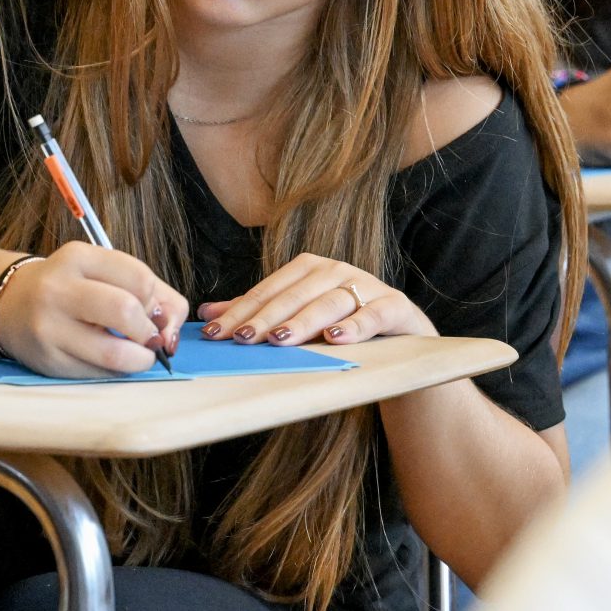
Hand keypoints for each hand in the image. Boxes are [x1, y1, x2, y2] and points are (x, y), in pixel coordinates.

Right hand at [0, 242, 190, 378]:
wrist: (9, 305)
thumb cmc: (70, 287)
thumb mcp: (102, 272)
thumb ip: (148, 290)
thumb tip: (173, 326)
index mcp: (78, 257)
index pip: (139, 278)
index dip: (157, 301)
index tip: (154, 312)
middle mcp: (59, 289)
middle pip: (125, 310)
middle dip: (149, 332)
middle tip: (151, 339)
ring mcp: (50, 327)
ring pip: (113, 352)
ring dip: (140, 359)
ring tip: (142, 356)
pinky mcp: (49, 361)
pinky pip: (97, 373)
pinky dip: (117, 371)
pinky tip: (114, 363)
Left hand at [198, 253, 435, 348]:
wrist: (402, 342)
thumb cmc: (342, 328)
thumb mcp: (299, 322)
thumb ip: (258, 316)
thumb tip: (208, 315)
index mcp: (309, 269)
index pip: (268, 291)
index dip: (240, 312)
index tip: (215, 334)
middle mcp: (336, 271)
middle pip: (294, 296)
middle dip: (265, 319)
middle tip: (241, 339)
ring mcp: (366, 286)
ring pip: (329, 303)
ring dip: (304, 321)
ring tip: (281, 339)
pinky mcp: (394, 306)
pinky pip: (373, 314)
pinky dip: (355, 326)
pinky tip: (335, 338)